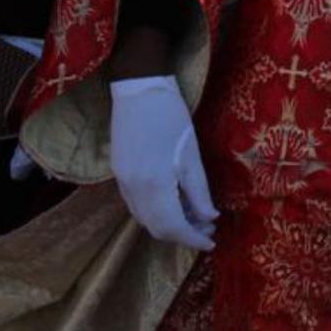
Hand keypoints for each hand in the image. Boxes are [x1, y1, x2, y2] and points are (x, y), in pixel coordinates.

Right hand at [109, 76, 216, 251]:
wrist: (138, 88)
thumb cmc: (170, 115)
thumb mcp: (191, 153)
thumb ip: (199, 190)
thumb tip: (210, 218)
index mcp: (153, 185)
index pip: (173, 227)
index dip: (193, 239)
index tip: (212, 242)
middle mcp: (133, 190)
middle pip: (156, 228)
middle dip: (182, 234)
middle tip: (207, 228)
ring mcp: (122, 183)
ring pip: (145, 219)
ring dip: (169, 225)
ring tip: (195, 217)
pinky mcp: (119, 174)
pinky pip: (137, 206)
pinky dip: (156, 213)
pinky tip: (174, 203)